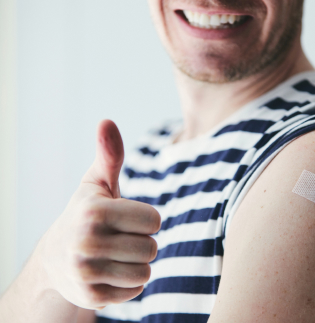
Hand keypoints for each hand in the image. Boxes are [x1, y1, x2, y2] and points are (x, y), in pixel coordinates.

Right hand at [40, 120, 160, 309]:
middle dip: (141, 242)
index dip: (145, 219)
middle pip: (151, 247)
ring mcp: (87, 273)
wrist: (56, 259)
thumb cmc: (86, 214)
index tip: (126, 218)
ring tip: (115, 255)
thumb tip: (106, 120)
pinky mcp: (92, 298)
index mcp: (93, 212)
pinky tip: (110, 272)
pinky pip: (136, 289)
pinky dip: (129, 282)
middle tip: (118, 239)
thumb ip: (109, 155)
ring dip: (137, 263)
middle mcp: (86, 243)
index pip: (154, 219)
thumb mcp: (96, 184)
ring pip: (146, 270)